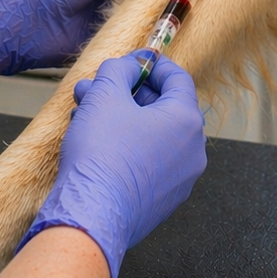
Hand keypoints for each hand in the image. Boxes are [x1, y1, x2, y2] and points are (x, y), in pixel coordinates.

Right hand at [19, 53, 207, 277]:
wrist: (91, 217)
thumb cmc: (102, 152)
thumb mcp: (106, 94)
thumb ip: (120, 69)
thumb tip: (129, 65)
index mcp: (187, 121)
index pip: (177, 79)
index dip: (152, 64)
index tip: (131, 61)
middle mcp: (192, 151)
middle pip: (161, 107)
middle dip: (126, 92)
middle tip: (97, 86)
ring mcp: (179, 180)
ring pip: (150, 135)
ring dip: (120, 117)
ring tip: (84, 110)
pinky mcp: (161, 201)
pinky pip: (146, 161)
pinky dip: (125, 145)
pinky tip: (93, 140)